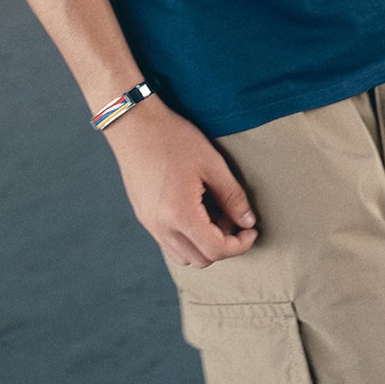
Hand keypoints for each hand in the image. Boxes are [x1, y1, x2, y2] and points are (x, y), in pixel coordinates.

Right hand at [103, 96, 258, 267]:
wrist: (133, 124)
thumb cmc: (172, 138)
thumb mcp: (211, 163)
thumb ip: (233, 196)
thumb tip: (248, 222)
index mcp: (180, 214)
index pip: (216, 250)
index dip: (240, 245)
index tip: (251, 231)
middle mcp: (161, 226)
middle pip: (201, 259)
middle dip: (223, 246)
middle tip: (233, 219)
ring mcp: (149, 223)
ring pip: (184, 256)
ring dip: (204, 245)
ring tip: (214, 215)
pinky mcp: (143, 217)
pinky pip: (169, 242)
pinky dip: (187, 238)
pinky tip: (195, 210)